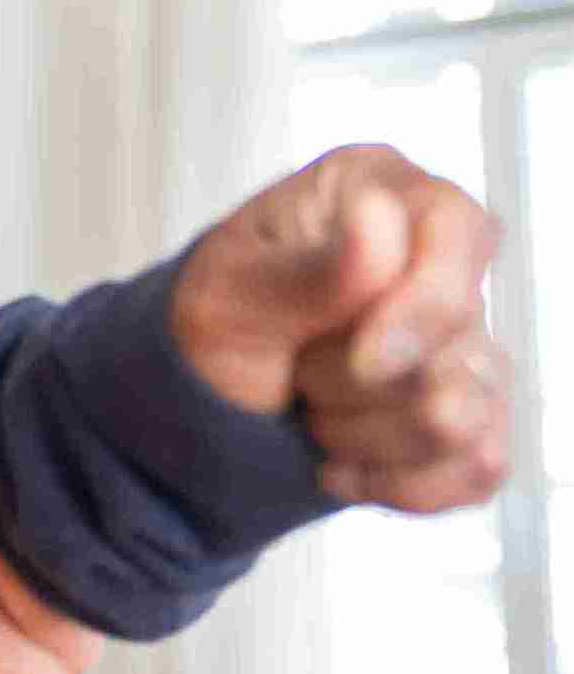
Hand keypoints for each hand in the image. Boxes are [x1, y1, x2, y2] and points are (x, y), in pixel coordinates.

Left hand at [172, 143, 508, 512]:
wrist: (196, 405)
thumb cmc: (207, 328)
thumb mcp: (227, 297)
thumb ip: (309, 272)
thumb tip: (380, 217)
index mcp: (381, 192)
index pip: (461, 233)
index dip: (422, 309)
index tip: (363, 360)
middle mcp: (438, 256)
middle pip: (457, 347)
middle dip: (352, 382)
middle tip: (295, 367)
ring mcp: (466, 337)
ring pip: (462, 420)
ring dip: (362, 433)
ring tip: (311, 404)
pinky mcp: (475, 411)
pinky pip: (476, 467)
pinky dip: (394, 482)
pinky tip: (339, 463)